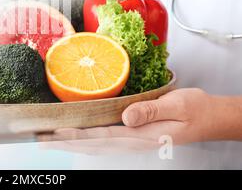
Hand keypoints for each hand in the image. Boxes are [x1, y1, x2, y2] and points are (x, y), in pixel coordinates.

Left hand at [39, 88, 218, 154]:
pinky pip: (105, 141)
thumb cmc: (194, 110)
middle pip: (93, 144)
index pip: (102, 136)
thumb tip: (125, 116)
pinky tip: (76, 139)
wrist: (209, 117)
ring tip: (51, 141)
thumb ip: (150, 111)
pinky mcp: (133, 136)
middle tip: (42, 140)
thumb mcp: (176, 105)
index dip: (78, 135)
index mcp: (142, 136)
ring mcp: (133, 141)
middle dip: (66, 142)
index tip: (57, 133)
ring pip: (96, 145)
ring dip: (72, 143)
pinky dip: (86, 140)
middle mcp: (133, 141)